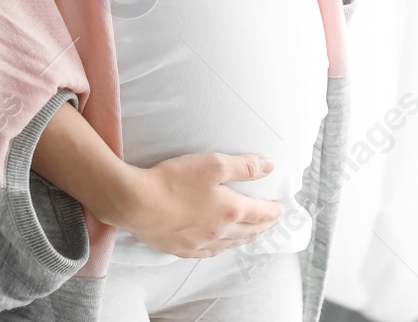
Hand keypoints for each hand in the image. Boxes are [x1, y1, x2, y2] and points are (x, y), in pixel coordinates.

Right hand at [116, 152, 283, 258]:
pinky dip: (222, 248)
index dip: (274, 211)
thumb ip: (244, 166)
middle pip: (249, 232)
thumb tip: (268, 166)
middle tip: (272, 222)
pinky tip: (219, 246)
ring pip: (230, 245)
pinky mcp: (181, 249)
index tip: (281, 209)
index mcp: (231, 212)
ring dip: (245, 238)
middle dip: (263, 226)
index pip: (261, 213)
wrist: (135, 203)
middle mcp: (219, 232)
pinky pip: (209, 252)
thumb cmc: (173, 181)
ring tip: (251, 234)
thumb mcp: (213, 164)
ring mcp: (200, 244)